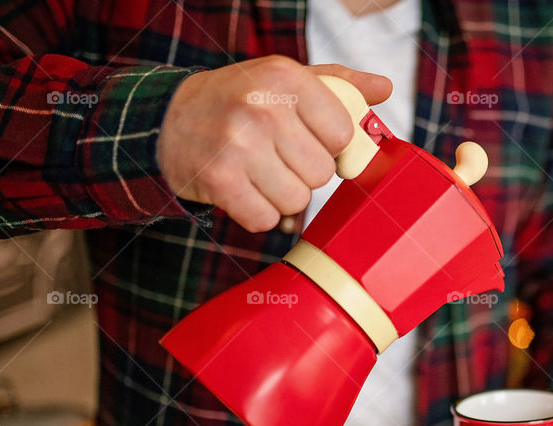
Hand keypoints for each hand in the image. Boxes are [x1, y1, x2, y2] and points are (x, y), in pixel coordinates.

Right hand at [156, 56, 391, 231]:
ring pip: (298, 200)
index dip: (327, 145)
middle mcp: (262, 107)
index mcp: (285, 77)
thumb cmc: (240, 101)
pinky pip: (267, 219)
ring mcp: (239, 145)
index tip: (303, 137)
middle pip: (321, 173)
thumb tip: (385, 88)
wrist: (167, 119)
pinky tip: (241, 190)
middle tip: (274, 155)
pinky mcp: (220, 180)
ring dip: (280, 195)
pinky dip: (257, 213)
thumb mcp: (284, 79)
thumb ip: (339, 85)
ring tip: (257, 172)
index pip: (342, 135)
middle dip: (302, 172)